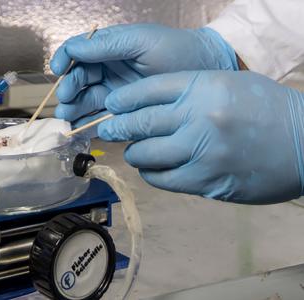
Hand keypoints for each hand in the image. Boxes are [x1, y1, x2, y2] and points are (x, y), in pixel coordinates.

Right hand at [51, 23, 237, 129]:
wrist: (207, 72)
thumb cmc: (176, 50)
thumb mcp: (141, 41)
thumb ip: (107, 45)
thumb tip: (73, 49)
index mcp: (109, 48)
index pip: (77, 52)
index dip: (64, 60)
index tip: (58, 70)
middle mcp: (108, 70)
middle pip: (78, 79)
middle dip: (68, 89)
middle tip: (67, 100)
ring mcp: (115, 93)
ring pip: (85, 101)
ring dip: (73, 109)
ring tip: (68, 118)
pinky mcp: (123, 114)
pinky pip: (99, 119)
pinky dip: (87, 125)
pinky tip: (80, 130)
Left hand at [98, 71, 303, 203]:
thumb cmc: (269, 111)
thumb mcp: (229, 84)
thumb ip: (188, 91)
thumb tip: (145, 106)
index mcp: (205, 87)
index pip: (147, 91)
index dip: (123, 100)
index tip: (113, 105)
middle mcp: (199, 118)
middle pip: (140, 122)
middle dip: (116, 127)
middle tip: (107, 130)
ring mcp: (202, 152)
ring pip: (145, 154)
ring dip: (136, 152)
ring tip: (138, 150)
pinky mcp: (205, 182)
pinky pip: (161, 179)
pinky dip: (152, 173)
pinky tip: (155, 168)